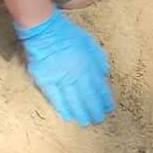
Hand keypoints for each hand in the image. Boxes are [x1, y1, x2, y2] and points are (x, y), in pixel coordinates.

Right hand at [15, 9, 114, 124]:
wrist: (44, 31)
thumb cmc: (67, 34)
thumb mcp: (89, 42)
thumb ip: (98, 58)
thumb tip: (104, 74)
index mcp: (88, 65)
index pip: (99, 86)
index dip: (104, 98)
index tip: (108, 107)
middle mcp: (76, 74)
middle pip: (87, 96)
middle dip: (94, 109)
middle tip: (98, 119)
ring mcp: (60, 78)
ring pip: (73, 100)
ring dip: (80, 112)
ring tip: (85, 121)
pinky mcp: (46, 81)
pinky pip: (55, 97)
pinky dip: (62, 107)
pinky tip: (68, 115)